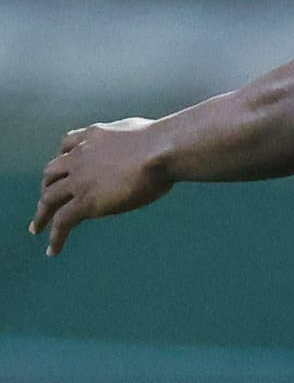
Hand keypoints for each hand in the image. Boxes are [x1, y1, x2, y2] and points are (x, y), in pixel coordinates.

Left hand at [31, 119, 171, 253]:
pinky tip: (53, 250)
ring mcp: (79, 179)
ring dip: (42, 214)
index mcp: (94, 136)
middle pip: (52, 173)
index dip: (63, 158)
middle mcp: (80, 156)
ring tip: (37, 228)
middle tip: (47, 202)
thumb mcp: (149, 132)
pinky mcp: (86, 201)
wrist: (161, 150)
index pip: (67, 145)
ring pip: (49, 199)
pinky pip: (63, 221)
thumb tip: (166, 144)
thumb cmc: (167, 142)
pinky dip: (55, 236)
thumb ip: (145, 140)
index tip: (63, 170)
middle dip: (47, 187)